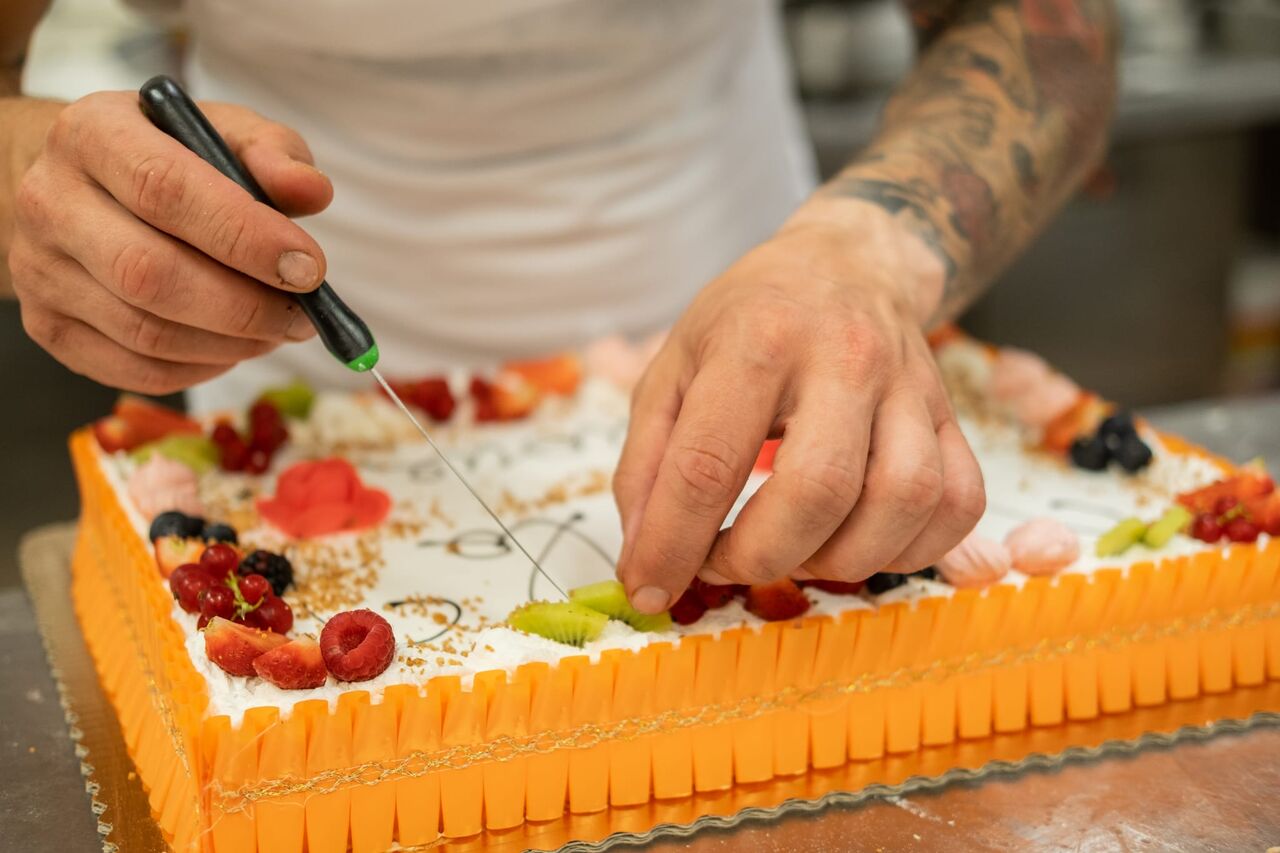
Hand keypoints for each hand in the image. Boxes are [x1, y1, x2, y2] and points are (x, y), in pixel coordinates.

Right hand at [8, 91, 331, 393]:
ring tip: (277, 330)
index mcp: (93, 133)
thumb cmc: (168, 157)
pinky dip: (201, 368)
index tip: (309, 269)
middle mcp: (51, 200)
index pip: (166, 190)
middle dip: (245, 306)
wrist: (80, 185)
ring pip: (146, 332)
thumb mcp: (222, 132)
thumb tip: (312, 191)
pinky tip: (233, 347)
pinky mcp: (48, 326)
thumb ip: (272, 153)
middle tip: (302, 316)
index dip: (246, 236)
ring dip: (231, 344)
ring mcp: (39, 270)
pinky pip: (136, 369)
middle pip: (150, 273)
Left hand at [613, 217, 985, 612]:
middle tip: (725, 562)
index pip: (708, 463)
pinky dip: (911, 551)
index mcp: (757, 339)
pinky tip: (859, 542)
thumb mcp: (671, 368)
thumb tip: (644, 566)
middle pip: (818, 490)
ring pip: (901, 502)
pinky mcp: (952, 414)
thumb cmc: (748, 321)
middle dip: (761, 557)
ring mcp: (910, 385)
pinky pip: (957, 505)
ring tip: (791, 551)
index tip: (650, 589)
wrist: (844, 262)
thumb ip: (646, 466)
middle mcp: (844, 357)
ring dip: (838, 560)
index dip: (673, 545)